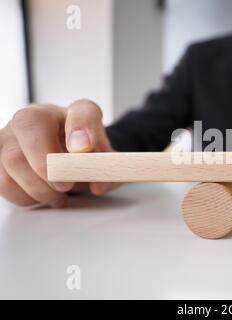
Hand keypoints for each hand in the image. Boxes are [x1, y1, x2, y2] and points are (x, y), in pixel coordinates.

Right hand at [0, 100, 116, 207]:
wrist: (70, 162)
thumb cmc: (85, 158)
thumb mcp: (105, 162)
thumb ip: (106, 170)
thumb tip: (98, 184)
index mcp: (75, 113)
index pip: (82, 110)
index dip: (82, 127)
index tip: (83, 148)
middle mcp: (38, 115)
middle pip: (29, 125)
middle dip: (47, 163)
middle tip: (65, 186)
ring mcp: (11, 134)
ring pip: (11, 157)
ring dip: (37, 187)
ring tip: (58, 197)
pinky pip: (1, 179)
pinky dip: (23, 195)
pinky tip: (40, 198)